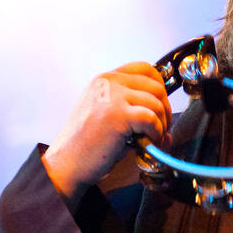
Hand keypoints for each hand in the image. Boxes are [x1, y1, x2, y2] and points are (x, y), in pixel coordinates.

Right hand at [41, 62, 172, 206]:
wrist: (67, 163)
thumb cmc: (88, 144)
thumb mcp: (108, 113)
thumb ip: (131, 104)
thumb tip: (165, 114)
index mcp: (105, 79)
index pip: (144, 68)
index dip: (159, 86)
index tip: (160, 107)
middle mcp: (108, 82)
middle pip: (155, 85)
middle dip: (165, 109)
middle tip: (161, 129)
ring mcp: (112, 97)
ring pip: (156, 103)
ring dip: (161, 125)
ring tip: (153, 139)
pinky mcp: (117, 115)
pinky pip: (151, 119)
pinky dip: (156, 133)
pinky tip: (147, 143)